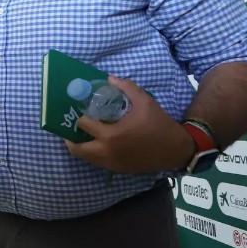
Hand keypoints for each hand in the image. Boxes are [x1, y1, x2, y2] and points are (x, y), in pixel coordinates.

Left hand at [65, 76, 193, 173]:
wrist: (176, 150)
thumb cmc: (159, 124)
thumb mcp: (144, 101)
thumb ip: (126, 87)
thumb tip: (109, 78)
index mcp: (110, 135)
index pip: (83, 125)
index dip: (79, 116)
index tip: (80, 109)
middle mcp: (107, 152)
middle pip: (76, 149)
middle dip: (70, 137)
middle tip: (73, 127)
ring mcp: (111, 163)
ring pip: (85, 158)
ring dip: (80, 146)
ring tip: (83, 134)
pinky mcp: (117, 169)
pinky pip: (96, 162)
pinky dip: (92, 153)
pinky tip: (98, 142)